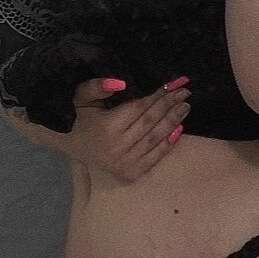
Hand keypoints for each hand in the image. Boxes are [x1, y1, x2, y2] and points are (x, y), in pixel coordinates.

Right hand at [13, 77, 192, 183]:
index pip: (139, 108)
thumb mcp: (82, 97)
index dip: (158, 95)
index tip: (175, 84)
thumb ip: (97, 87)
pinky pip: (154, 157)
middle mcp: (117, 147)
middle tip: (185, 92)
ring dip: (174, 121)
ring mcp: (125, 163)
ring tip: (185, 107)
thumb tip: (121, 83)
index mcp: (106, 128)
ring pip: (155, 138)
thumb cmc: (79, 118)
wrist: (72, 146)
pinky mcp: (130, 174)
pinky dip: (169, 143)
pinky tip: (179, 129)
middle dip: (170, 105)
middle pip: (150, 122)